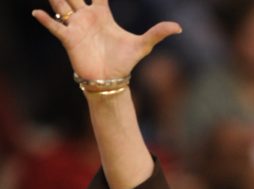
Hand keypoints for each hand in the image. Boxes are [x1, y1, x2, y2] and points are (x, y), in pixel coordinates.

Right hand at [32, 0, 180, 80]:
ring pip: (61, 4)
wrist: (111, 81)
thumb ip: (158, 33)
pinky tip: (38, 13)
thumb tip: (179, 28)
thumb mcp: (143, 45)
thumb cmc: (125, 62)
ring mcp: (76, 26)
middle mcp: (87, 16)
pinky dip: (46, 20)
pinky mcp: (69, 39)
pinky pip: (55, 27)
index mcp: (102, 14)